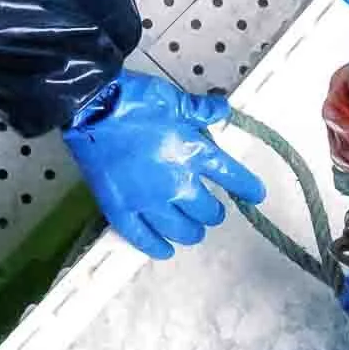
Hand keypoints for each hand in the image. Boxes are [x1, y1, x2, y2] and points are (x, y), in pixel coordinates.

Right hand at [62, 71, 266, 260]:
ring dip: (191, 231)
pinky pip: (144, 239)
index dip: (248, 188)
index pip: (232, 177)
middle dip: (213, 212)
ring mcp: (148, 202)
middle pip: (207, 211)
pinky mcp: (121, 210)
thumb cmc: (136, 100)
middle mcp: (177, 184)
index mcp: (194, 153)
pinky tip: (166, 250)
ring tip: (193, 229)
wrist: (92, 107)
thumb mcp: (175, 99)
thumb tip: (223, 111)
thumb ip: (201, 110)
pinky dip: (157, 248)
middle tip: (211, 209)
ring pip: (181, 230)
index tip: (256, 195)